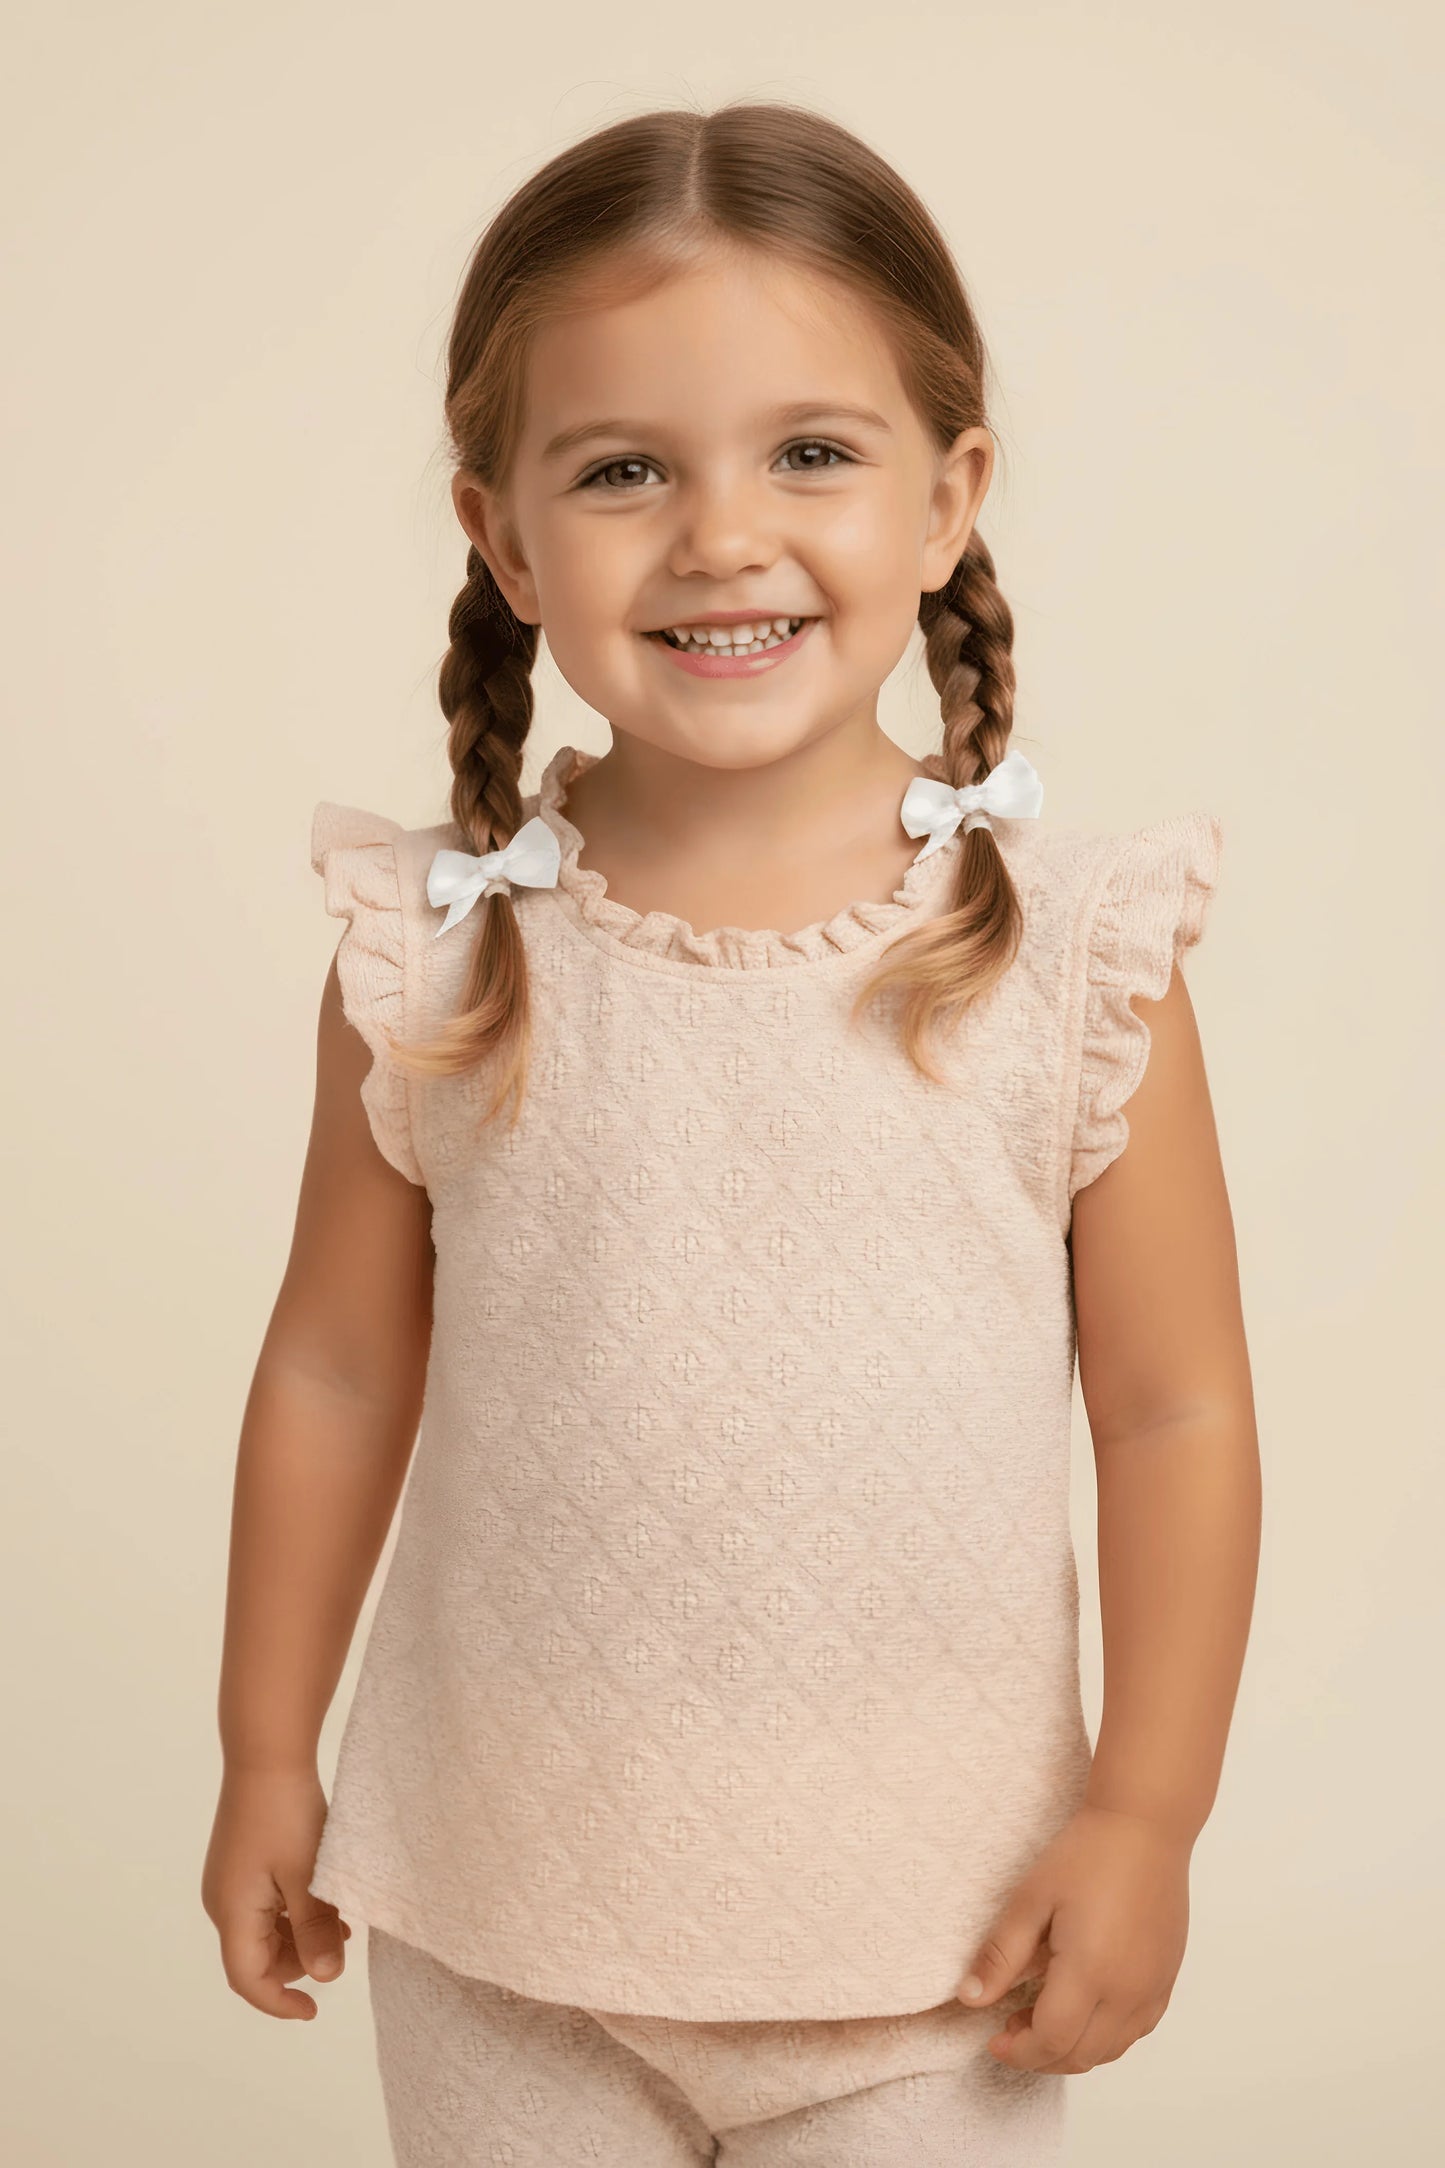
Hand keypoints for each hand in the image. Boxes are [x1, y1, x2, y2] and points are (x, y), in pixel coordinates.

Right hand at [201, 1765, 352, 2019]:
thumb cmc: (286, 1814)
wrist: (266, 1754)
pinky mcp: (242, 1863)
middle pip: (258, 1956)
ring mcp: (231, 1881)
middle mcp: (224, 1902)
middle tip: (341, 1944)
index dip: (279, 2003)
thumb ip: (315, 1930)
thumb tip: (326, 1979)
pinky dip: (295, 1911)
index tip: (313, 2011)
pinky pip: (267, 1904)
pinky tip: (326, 1899)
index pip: (249, 1979)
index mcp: (233, 1913)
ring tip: (341, 1922)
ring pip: (266, 1930)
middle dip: (298, 1962)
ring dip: (301, 1934)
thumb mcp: (307, 1875)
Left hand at [955, 1804, 1190, 2072]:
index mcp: (1090, 1972)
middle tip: (1011, 2027)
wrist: (1144, 1826)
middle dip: (1040, 2055)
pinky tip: (1082, 2008)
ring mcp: (1153, 1988)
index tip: (993, 2040)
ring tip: (1041, 2017)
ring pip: (1110, 2050)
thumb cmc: (1086, 1854)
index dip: (1018, 2052)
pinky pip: (1135, 2031)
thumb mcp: (1030, 1899)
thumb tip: (969, 2000)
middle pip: (1080, 2055)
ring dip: (1072, 2050)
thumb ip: (1000, 1956)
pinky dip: (1104, 2036)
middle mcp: (1128, 1991)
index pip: (1051, 2041)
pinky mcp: (1167, 1979)